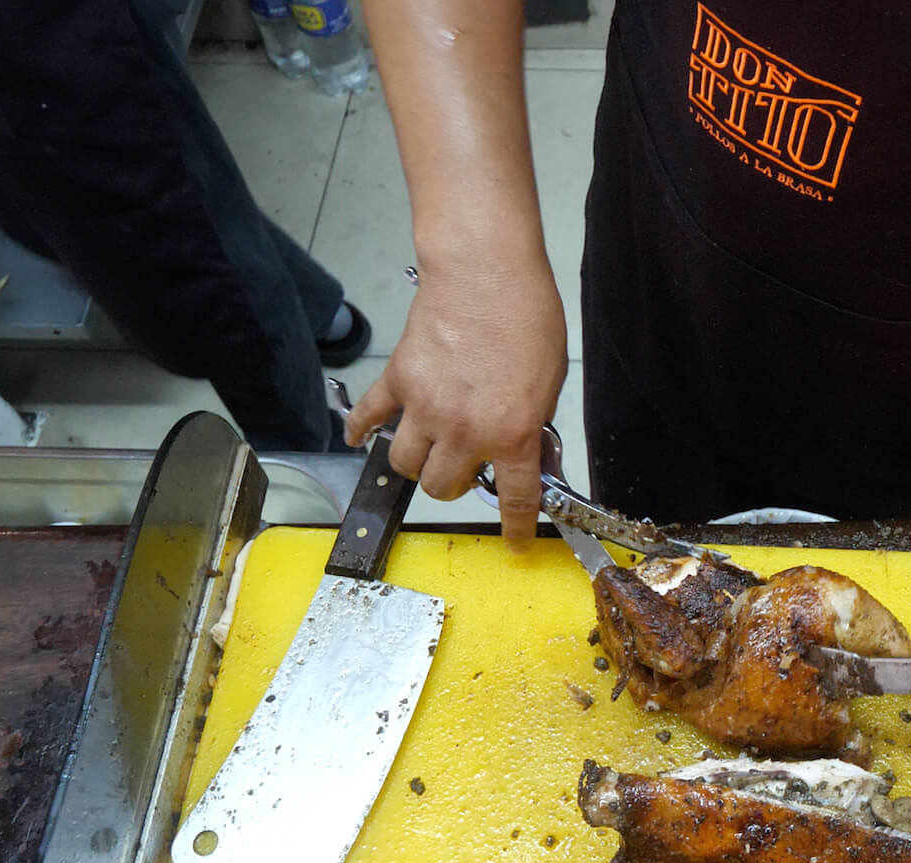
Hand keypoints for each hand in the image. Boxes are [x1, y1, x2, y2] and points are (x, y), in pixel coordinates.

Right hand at [345, 256, 566, 544]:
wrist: (486, 272)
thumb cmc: (525, 316)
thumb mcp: (550, 381)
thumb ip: (532, 423)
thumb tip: (524, 450)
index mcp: (511, 432)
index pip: (515, 498)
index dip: (515, 527)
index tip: (514, 541)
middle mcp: (465, 429)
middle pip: (443, 487)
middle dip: (454, 486)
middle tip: (466, 467)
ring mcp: (425, 406)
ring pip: (405, 464)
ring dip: (417, 464)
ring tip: (429, 449)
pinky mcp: (398, 379)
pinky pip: (369, 416)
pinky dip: (361, 430)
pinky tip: (361, 440)